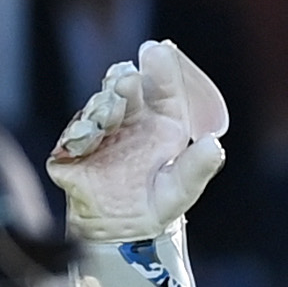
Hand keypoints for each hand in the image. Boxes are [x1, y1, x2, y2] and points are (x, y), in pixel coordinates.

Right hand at [45, 40, 228, 286]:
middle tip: (126, 78)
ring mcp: (98, 132)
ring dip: (102, 107)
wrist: (122, 236)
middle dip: (122, 81)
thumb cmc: (157, 206)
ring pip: (97, 109)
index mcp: (159, 122)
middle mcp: (128, 120)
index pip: (161, 88)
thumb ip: (197, 167)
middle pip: (123, 90)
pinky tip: (87, 139)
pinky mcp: (71, 152)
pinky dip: (80, 136)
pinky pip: (72, 139)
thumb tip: (216, 145)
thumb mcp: (182, 189)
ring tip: (110, 110)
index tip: (156, 50)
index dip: (160, 69)